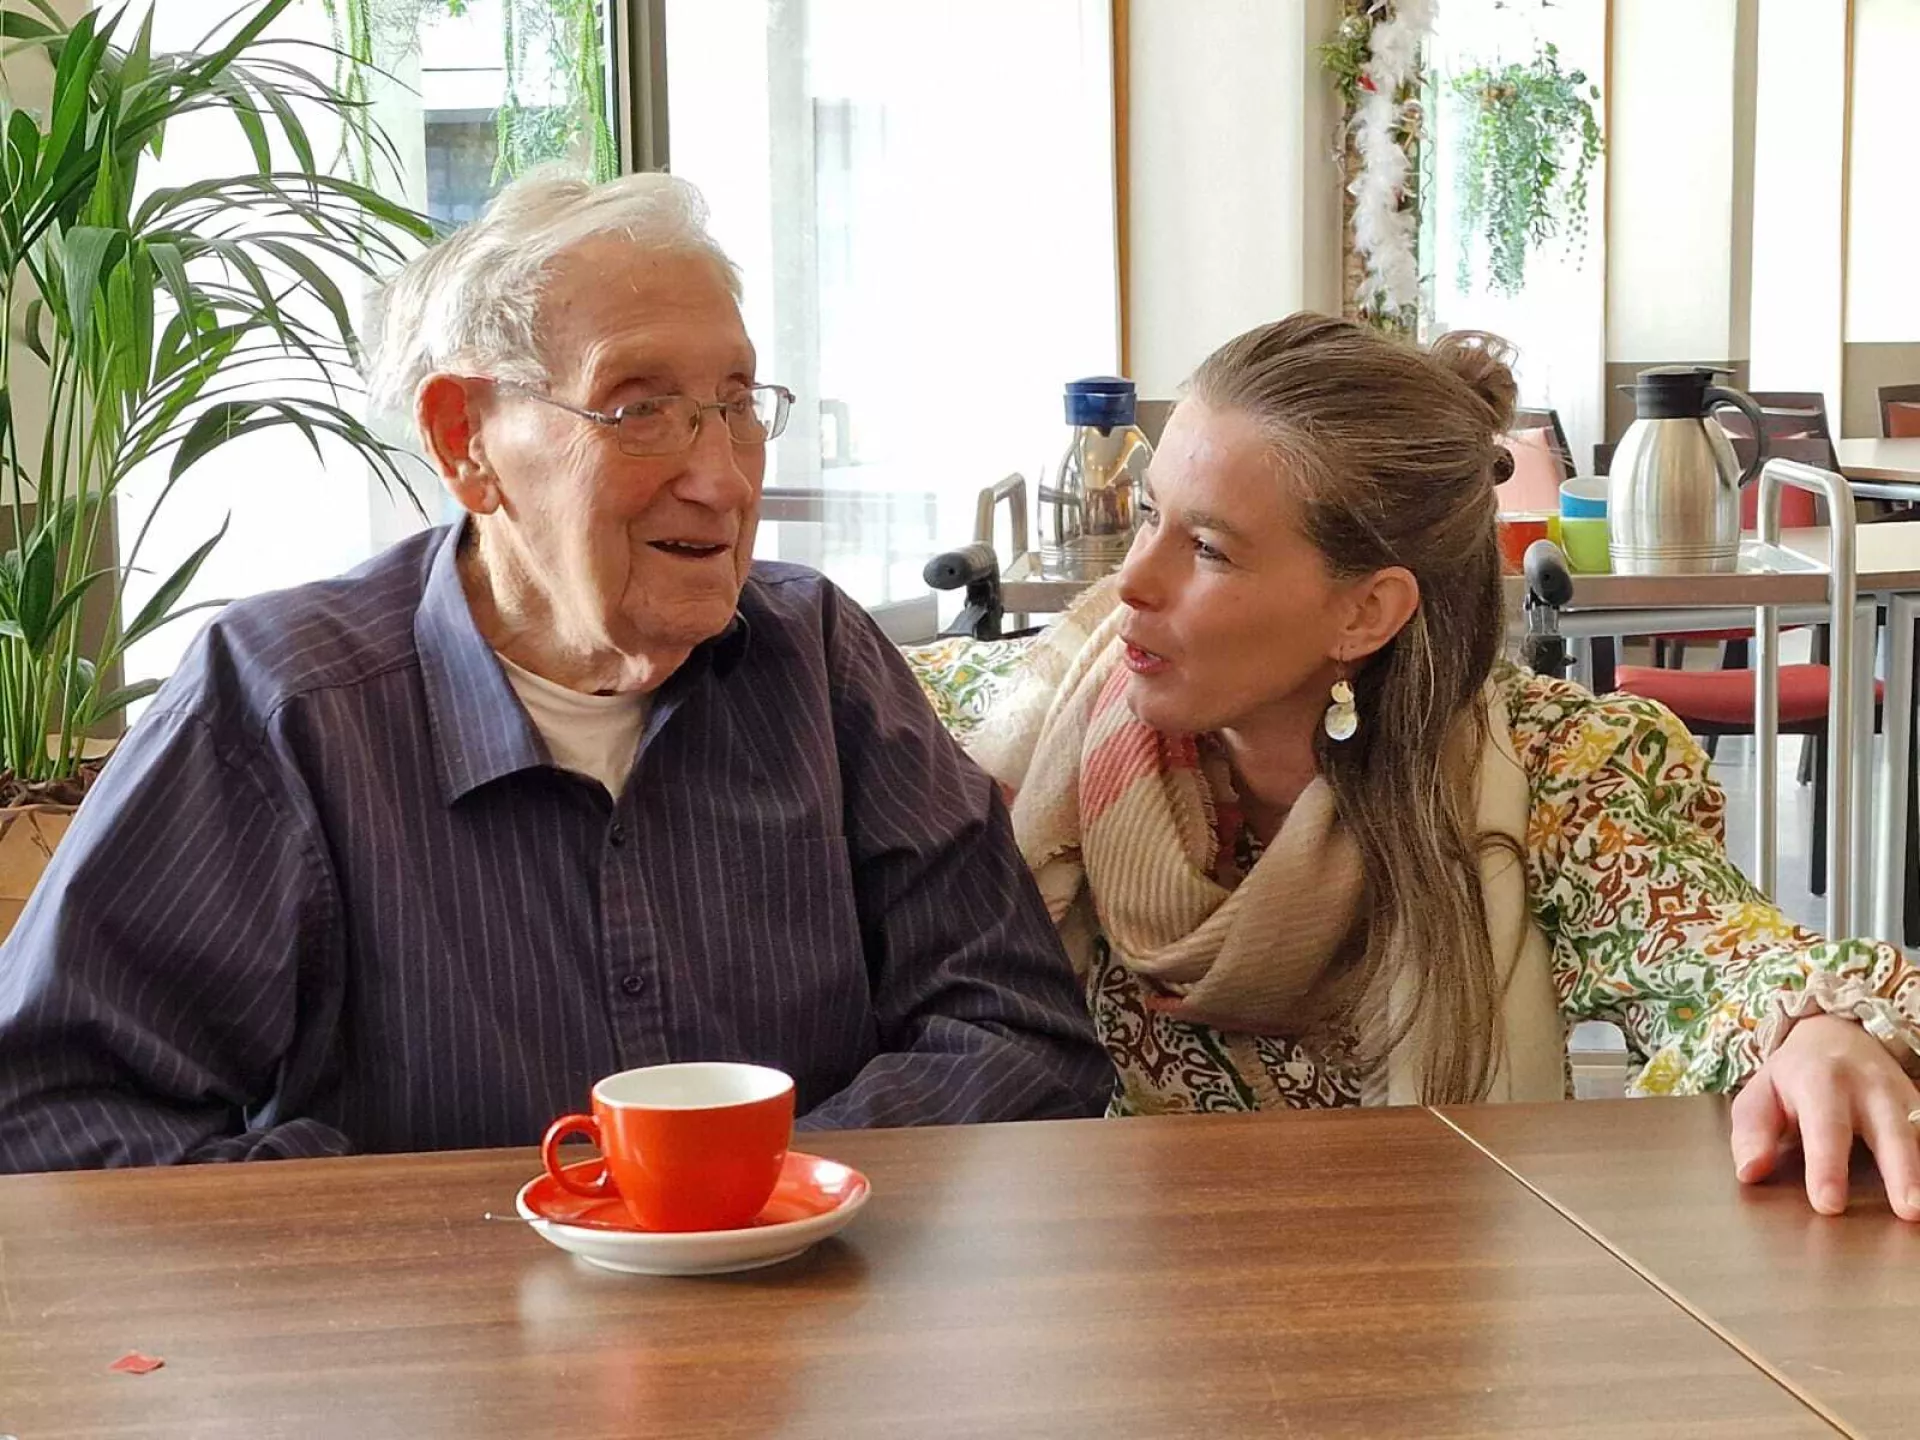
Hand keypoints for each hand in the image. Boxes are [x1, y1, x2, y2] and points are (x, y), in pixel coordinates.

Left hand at [1731, 1014, 1919, 1219]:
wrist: (1838, 1034)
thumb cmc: (1794, 1076)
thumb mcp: (1760, 1094)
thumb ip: (1753, 1132)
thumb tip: (1749, 1172)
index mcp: (1821, 1082)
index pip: (1825, 1128)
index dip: (1827, 1167)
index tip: (1828, 1204)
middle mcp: (1871, 1087)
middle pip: (1890, 1130)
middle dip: (1901, 1171)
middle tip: (1908, 1210)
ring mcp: (1905, 1097)